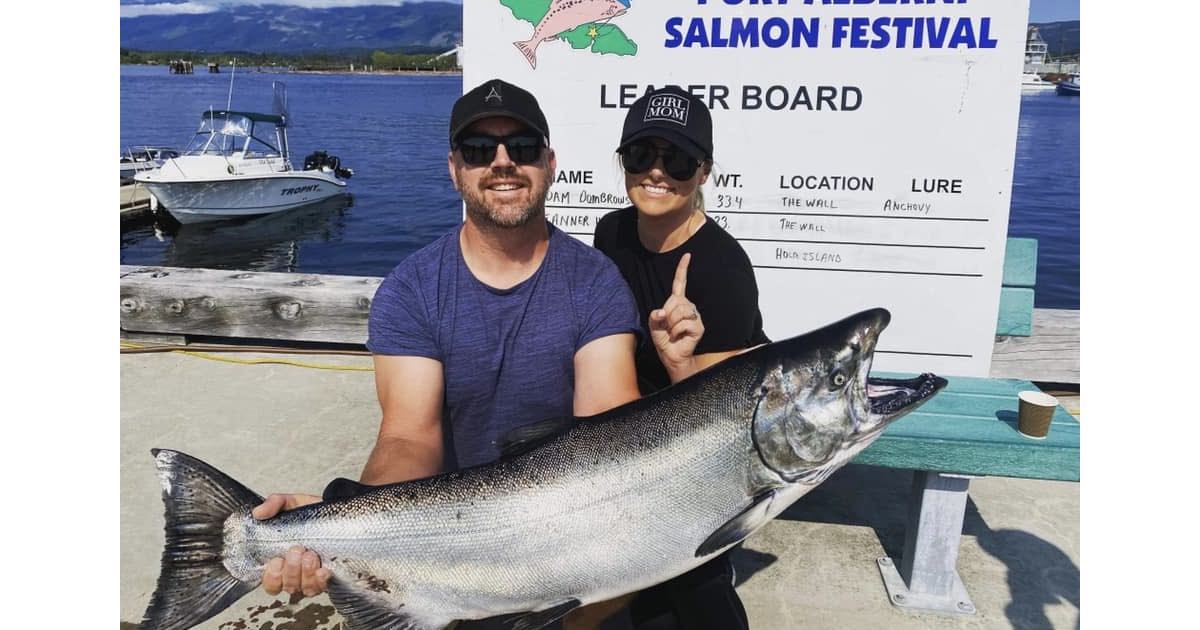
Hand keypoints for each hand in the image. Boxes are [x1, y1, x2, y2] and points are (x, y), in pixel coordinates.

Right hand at [253, 493, 330, 596]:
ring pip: (304, 589)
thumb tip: (258, 513)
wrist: (336, 512)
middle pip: (287, 586)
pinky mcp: (328, 577)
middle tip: (297, 549)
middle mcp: (294, 573)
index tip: (276, 561)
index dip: (271, 577)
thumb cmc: (309, 512)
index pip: (269, 582)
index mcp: (280, 560)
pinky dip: (321, 580)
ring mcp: (311, 576)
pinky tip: (323, 570)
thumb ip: (273, 504)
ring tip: (311, 555)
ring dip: (306, 573)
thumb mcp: (290, 503)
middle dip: (291, 570)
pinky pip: (322, 587)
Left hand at [649, 253, 704, 382]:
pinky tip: (678, 336)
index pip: (680, 282)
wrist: (671, 356)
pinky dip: (676, 331)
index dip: (683, 269)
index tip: (687, 255)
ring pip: (680, 311)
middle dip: (667, 315)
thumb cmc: (664, 340)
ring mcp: (695, 316)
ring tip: (673, 332)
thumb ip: (654, 316)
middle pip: (675, 301)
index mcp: (677, 302)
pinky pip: (684, 323)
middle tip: (667, 327)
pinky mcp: (699, 326)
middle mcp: (688, 306)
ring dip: (671, 324)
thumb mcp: (654, 325)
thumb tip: (662, 312)